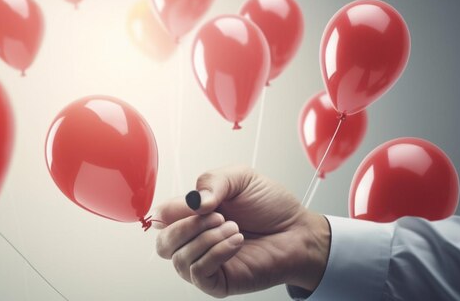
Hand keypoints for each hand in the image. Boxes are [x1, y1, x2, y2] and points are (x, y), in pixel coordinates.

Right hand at [154, 165, 329, 297]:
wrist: (297, 230)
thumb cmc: (270, 206)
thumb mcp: (240, 178)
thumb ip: (212, 180)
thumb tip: (194, 203)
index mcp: (192, 215)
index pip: (161, 216)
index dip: (175, 210)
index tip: (201, 203)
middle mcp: (194, 240)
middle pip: (162, 244)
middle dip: (187, 227)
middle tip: (219, 216)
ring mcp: (204, 262)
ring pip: (178, 260)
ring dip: (207, 239)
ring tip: (234, 228)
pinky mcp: (217, 282)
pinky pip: (198, 273)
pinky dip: (216, 253)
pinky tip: (236, 242)